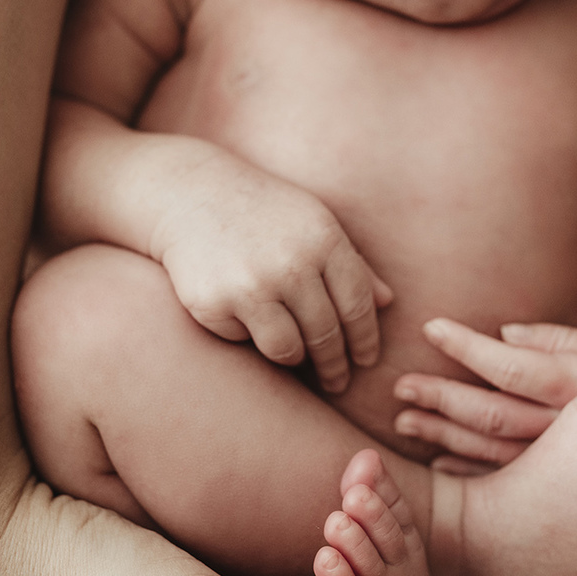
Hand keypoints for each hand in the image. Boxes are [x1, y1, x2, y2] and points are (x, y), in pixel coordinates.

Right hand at [152, 146, 391, 392]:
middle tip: (338, 383)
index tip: (366, 361)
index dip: (366, 340)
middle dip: (336, 365)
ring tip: (295, 354)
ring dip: (295, 357)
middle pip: (327, 334)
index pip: (358, 305)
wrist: (189, 192)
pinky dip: (250, 337)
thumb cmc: (262, 210)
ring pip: (288, 350)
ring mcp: (252, 284)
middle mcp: (292, 263)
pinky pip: (245, 341)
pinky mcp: (215, 303)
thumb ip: (351, 262)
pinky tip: (245, 319)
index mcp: (324, 239)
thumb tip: (387, 302)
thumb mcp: (313, 222)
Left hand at [395, 318, 576, 472]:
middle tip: (400, 386)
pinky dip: (469, 472)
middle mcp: (564, 428)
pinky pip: (505, 480)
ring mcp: (559, 461)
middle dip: (441, 398)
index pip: (510, 366)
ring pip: (490, 449)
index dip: (468, 347)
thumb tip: (505, 334)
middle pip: (490, 414)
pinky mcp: (558, 483)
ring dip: (444, 436)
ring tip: (405, 421)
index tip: (431, 327)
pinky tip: (438, 465)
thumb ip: (560, 341)